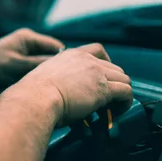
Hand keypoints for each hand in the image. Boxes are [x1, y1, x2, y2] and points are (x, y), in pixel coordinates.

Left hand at [0, 28, 63, 91]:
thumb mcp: (17, 65)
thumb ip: (39, 64)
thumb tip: (64, 66)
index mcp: (27, 38)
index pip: (56, 47)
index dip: (65, 61)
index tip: (74, 76)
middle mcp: (28, 46)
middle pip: (52, 58)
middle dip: (57, 70)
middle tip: (67, 85)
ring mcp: (25, 58)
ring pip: (45, 68)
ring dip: (48, 78)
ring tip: (56, 90)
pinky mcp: (21, 70)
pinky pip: (36, 75)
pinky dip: (40, 82)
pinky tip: (45, 92)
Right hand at [16, 43, 133, 125]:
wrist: (36, 97)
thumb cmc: (34, 93)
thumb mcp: (46, 76)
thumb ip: (58, 77)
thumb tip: (61, 89)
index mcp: (71, 55)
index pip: (98, 50)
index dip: (106, 62)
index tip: (103, 76)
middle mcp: (87, 60)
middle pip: (115, 68)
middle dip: (113, 83)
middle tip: (106, 98)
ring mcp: (97, 73)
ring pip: (124, 79)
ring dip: (120, 93)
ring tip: (112, 107)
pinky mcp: (104, 89)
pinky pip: (127, 92)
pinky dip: (125, 103)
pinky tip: (116, 111)